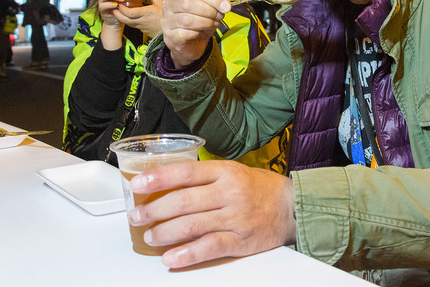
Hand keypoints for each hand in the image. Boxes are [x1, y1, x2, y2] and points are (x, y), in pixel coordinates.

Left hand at [113, 0, 163, 37]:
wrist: (169, 29)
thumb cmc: (165, 16)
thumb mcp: (160, 3)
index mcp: (146, 13)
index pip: (130, 13)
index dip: (122, 9)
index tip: (119, 3)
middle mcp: (141, 21)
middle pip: (124, 19)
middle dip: (117, 13)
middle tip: (114, 6)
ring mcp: (140, 26)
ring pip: (126, 23)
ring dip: (120, 17)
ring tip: (117, 10)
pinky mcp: (141, 30)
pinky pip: (131, 25)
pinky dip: (127, 20)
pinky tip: (126, 15)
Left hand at [128, 160, 295, 268]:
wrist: (292, 206)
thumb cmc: (261, 188)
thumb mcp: (234, 171)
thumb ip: (205, 178)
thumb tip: (167, 184)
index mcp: (225, 172)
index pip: (186, 172)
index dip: (158, 177)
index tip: (137, 184)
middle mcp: (229, 193)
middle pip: (183, 200)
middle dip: (154, 210)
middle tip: (137, 215)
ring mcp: (235, 217)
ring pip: (192, 225)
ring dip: (164, 232)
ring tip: (150, 236)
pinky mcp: (240, 240)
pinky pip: (209, 247)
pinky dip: (187, 254)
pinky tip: (171, 258)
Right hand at [159, 0, 230, 67]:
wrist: (191, 44)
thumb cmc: (199, 23)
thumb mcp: (209, 10)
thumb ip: (216, 4)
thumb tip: (225, 5)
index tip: (226, 7)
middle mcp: (169, 4)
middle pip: (188, 3)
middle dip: (209, 10)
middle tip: (220, 16)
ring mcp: (167, 21)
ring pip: (187, 19)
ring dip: (206, 22)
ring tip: (214, 24)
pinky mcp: (170, 37)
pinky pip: (185, 34)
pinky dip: (198, 33)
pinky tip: (202, 33)